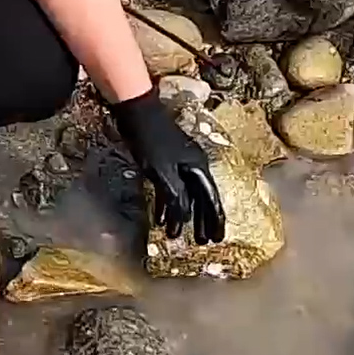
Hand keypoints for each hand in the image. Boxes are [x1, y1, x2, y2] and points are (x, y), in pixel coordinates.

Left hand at [107, 91, 226, 244]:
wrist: (137, 112)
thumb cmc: (151, 140)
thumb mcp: (162, 171)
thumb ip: (175, 195)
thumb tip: (184, 218)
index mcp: (198, 167)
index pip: (210, 199)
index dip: (213, 220)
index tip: (216, 239)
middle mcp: (193, 166)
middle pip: (201, 199)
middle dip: (200, 222)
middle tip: (203, 242)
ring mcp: (179, 164)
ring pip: (185, 195)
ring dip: (180, 216)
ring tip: (176, 236)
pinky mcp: (164, 164)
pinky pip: (170, 189)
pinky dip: (166, 203)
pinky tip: (159, 218)